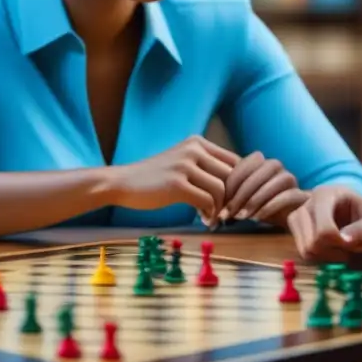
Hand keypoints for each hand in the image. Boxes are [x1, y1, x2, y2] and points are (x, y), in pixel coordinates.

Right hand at [109, 136, 239, 220]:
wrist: (122, 183)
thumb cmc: (154, 178)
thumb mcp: (182, 163)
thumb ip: (205, 169)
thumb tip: (235, 188)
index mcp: (197, 142)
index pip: (235, 161)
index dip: (239, 183)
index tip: (233, 200)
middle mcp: (193, 149)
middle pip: (231, 175)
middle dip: (231, 198)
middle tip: (224, 213)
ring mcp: (184, 165)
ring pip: (221, 189)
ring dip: (220, 208)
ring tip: (211, 217)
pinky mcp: (177, 184)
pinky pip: (207, 201)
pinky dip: (209, 214)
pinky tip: (203, 219)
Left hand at [219, 152, 307, 226]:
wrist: (288, 217)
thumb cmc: (259, 207)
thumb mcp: (240, 202)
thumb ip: (227, 200)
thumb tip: (205, 213)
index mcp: (259, 162)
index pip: (243, 166)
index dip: (230, 184)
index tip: (220, 203)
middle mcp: (275, 166)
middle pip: (258, 173)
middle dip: (241, 194)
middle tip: (229, 213)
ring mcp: (290, 178)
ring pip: (273, 182)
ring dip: (255, 200)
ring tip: (242, 216)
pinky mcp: (300, 194)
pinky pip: (286, 195)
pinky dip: (270, 206)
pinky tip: (258, 218)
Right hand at [288, 184, 361, 260]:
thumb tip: (345, 240)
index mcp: (326, 194)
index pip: (324, 230)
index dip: (339, 243)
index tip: (353, 243)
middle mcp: (308, 202)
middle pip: (311, 241)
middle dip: (332, 251)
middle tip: (348, 248)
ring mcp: (300, 216)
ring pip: (305, 249)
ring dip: (326, 256)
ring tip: (342, 250)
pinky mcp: (299, 231)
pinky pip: (304, 253)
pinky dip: (319, 258)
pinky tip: (333, 251)